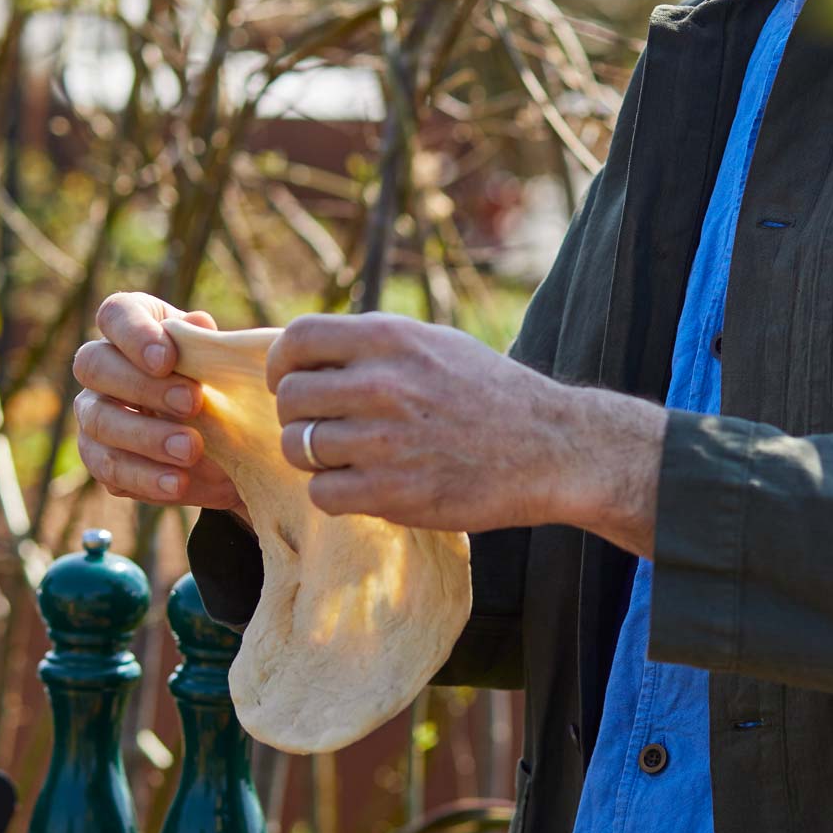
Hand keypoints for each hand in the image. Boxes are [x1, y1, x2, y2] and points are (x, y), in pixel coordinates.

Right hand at [73, 291, 249, 517]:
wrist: (236, 448)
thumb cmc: (225, 388)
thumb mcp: (226, 368)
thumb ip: (209, 348)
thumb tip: (198, 323)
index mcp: (135, 327)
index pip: (115, 314)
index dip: (134, 334)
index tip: (167, 359)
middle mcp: (103, 365)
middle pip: (94, 365)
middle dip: (143, 386)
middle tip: (193, 403)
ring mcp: (95, 412)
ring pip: (98, 420)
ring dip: (146, 437)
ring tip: (191, 450)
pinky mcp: (99, 457)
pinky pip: (109, 468)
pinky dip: (146, 477)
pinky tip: (178, 483)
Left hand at [265, 311, 667, 551]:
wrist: (550, 448)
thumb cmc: (491, 393)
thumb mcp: (437, 344)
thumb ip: (376, 344)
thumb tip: (310, 353)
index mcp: (392, 339)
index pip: (298, 339)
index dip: (282, 363)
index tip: (289, 381)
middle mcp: (383, 384)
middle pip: (291, 397)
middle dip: (295, 415)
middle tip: (319, 426)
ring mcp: (385, 440)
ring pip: (300, 447)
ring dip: (312, 456)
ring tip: (344, 457)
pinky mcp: (392, 491)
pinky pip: (323, 492)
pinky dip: (333, 492)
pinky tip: (360, 485)